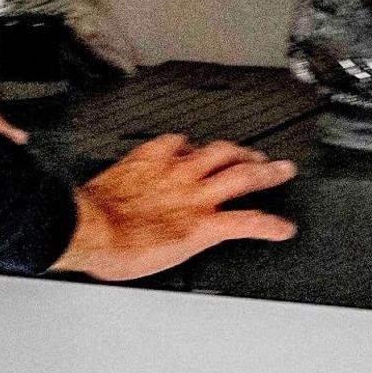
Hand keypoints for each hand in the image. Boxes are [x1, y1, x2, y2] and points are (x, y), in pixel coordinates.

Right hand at [55, 133, 296, 281]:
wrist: (90, 227)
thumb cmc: (89, 214)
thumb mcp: (102, 189)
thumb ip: (117, 191)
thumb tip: (108, 204)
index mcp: (153, 161)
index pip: (183, 144)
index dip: (197, 147)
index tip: (201, 151)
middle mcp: (180, 173)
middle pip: (223, 152)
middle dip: (244, 152)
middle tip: (258, 156)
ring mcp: (196, 198)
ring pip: (243, 176)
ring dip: (267, 173)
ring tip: (282, 173)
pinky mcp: (205, 226)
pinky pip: (247, 221)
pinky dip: (270, 224)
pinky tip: (283, 228)